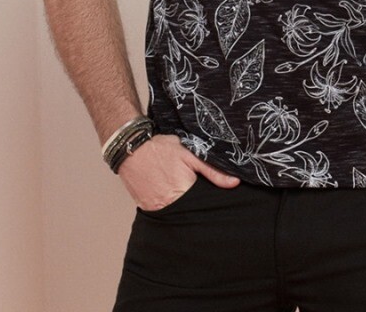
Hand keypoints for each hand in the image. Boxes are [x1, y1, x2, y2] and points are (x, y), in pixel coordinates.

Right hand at [116, 133, 239, 210]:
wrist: (131, 149)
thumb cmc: (161, 149)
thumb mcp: (190, 154)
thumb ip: (212, 170)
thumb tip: (234, 183)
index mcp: (184, 193)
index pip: (204, 207)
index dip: (210, 204)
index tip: (214, 201)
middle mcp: (170, 206)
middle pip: (191, 214)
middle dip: (197, 209)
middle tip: (198, 197)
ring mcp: (157, 211)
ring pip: (177, 216)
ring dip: (183, 210)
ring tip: (182, 196)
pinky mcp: (147, 210)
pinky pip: (163, 214)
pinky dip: (169, 208)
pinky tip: (170, 197)